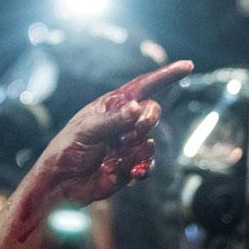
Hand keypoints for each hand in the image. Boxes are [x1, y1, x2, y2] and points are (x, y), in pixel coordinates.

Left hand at [36, 60, 192, 202]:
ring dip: (134, 151)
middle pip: (152, 113)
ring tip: (112, 158)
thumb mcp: (86, 130)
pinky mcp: (131, 166)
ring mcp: (128, 145)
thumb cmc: (66, 150)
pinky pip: (148, 164)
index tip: (187, 66)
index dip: (166, 76)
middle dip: (145, 123)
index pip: (143, 86)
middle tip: (129, 134)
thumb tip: (136, 108)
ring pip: (150, 142)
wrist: (61, 183)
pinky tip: (131, 173)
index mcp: (112, 105)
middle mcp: (123, 123)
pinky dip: (141, 169)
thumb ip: (113, 120)